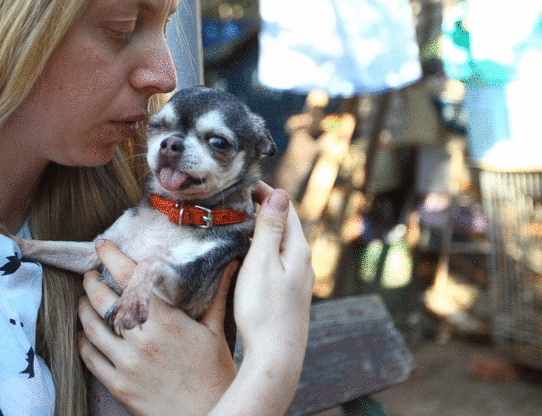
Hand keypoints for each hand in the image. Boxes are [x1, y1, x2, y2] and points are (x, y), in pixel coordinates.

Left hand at [78, 240, 237, 415]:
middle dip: (92, 282)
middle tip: (91, 274)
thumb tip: (229, 263)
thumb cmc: (216, 376)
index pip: (129, 279)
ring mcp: (127, 364)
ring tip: (85, 300)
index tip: (102, 246)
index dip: (111, 257)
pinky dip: (84, 341)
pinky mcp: (119, 386)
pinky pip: (90, 357)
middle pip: (102, 300)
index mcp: (166, 322)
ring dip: (84, 309)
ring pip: (91, 327)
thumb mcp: (217, 332)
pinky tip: (88, 334)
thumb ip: (217, 295)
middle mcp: (142, 340)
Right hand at [209, 183, 313, 415]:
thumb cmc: (264, 310)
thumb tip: (279, 193)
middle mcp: (303, 263)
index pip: (285, 209)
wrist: (276, 358)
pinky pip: (278, 263)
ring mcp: (299, 281)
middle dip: (265, 209)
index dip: (266, 193)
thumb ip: (270, 228)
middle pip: (286, 226)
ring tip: (240, 224)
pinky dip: (264, 251)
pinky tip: (250, 258)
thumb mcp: (262, 263)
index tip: (244, 183)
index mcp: (297, 250)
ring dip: (264, 231)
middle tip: (238, 199)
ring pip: (282, 245)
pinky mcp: (290, 296)